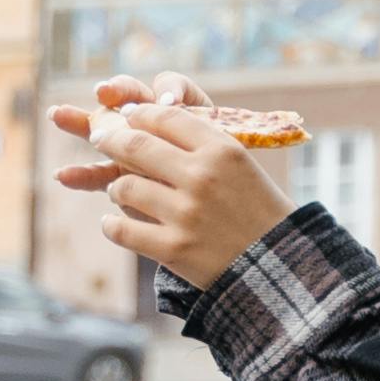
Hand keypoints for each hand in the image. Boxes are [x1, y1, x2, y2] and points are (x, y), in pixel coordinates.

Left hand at [49, 90, 290, 292]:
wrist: (279, 267)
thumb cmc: (258, 210)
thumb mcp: (241, 165)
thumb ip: (202, 143)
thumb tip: (151, 120)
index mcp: (222, 150)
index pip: (165, 117)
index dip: (138, 113)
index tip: (126, 117)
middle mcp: (202, 177)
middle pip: (135, 145)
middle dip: (110, 139)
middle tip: (99, 138)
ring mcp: (186, 214)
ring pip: (124, 187)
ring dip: (116, 187)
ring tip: (120, 191)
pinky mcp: (173, 249)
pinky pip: (122, 230)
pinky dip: (111, 225)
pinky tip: (112, 223)